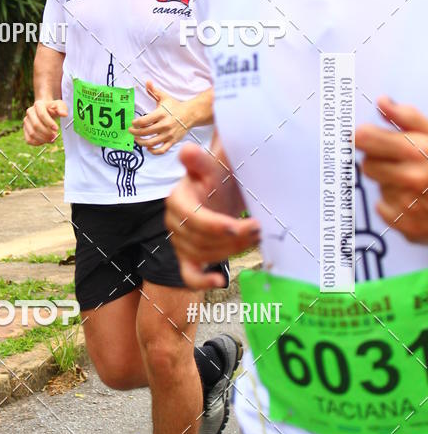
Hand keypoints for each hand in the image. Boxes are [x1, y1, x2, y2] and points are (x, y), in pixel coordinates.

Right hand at [23, 99, 67, 144]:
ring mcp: (26, 121)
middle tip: (55, 137)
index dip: (49, 123)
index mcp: (38, 105)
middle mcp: (30, 112)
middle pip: (36, 125)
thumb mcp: (60, 105)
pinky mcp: (25, 129)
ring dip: (43, 139)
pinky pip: (29, 139)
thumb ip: (63, 109)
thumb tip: (64, 114)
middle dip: (46, 133)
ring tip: (51, 140)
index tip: (57, 129)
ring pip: (32, 133)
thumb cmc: (53, 109)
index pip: (42, 114)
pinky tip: (45, 141)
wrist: (46, 110)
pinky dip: (37, 143)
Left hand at [129, 81, 193, 154]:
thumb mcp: (164, 97)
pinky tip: (148, 148)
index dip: (136, 123)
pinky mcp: (172, 142)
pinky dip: (153, 151)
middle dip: (135, 133)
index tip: (133, 123)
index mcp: (161, 114)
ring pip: (151, 143)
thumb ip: (154, 91)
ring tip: (137, 139)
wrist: (190, 114)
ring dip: (141, 142)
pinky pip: (161, 150)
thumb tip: (147, 82)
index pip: (144, 121)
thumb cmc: (175, 106)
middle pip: (145, 132)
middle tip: (131, 131)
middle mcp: (165, 125)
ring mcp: (168, 135)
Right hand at [165, 143, 260, 288]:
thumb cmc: (218, 177)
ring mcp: (179, 242)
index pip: (193, 219)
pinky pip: (189, 275)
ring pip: (205, 255)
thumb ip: (200, 160)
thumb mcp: (213, 165)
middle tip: (259, 228)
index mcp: (177, 200)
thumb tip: (187, 151)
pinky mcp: (187, 257)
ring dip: (233, 250)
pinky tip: (219, 279)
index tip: (240, 226)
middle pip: (202, 240)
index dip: (215, 226)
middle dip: (233, 238)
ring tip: (255, 237)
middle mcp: (174, 223)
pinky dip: (202, 282)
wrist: (221, 190)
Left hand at [356, 96, 427, 243]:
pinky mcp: (408, 228)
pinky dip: (394, 204)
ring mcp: (409, 206)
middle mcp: (411, 179)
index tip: (365, 136)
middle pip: (368, 165)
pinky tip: (415, 199)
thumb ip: (408, 118)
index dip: (364, 136)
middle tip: (400, 160)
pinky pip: (383, 209)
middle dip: (380, 160)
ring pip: (378, 187)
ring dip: (390, 182)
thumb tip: (382, 102)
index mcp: (419, 151)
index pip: (366, 139)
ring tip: (415, 180)